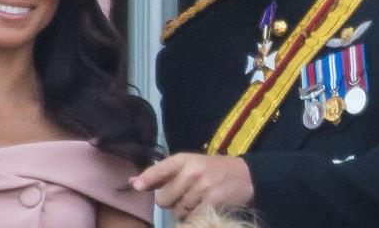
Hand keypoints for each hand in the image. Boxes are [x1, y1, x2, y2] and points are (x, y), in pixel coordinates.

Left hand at [129, 153, 253, 219]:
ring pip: (177, 211)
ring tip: (196, 201)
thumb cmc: (211, 170)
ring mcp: (202, 188)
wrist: (245, 176)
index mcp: (184, 159)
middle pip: (164, 199)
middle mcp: (192, 172)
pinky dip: (193, 217)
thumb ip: (161, 174)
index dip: (147, 179)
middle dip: (169, 202)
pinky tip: (202, 208)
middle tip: (183, 195)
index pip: (161, 169)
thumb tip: (134, 183)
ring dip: (182, 211)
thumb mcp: (188, 165)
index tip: (137, 186)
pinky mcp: (212, 203)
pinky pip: (191, 218)